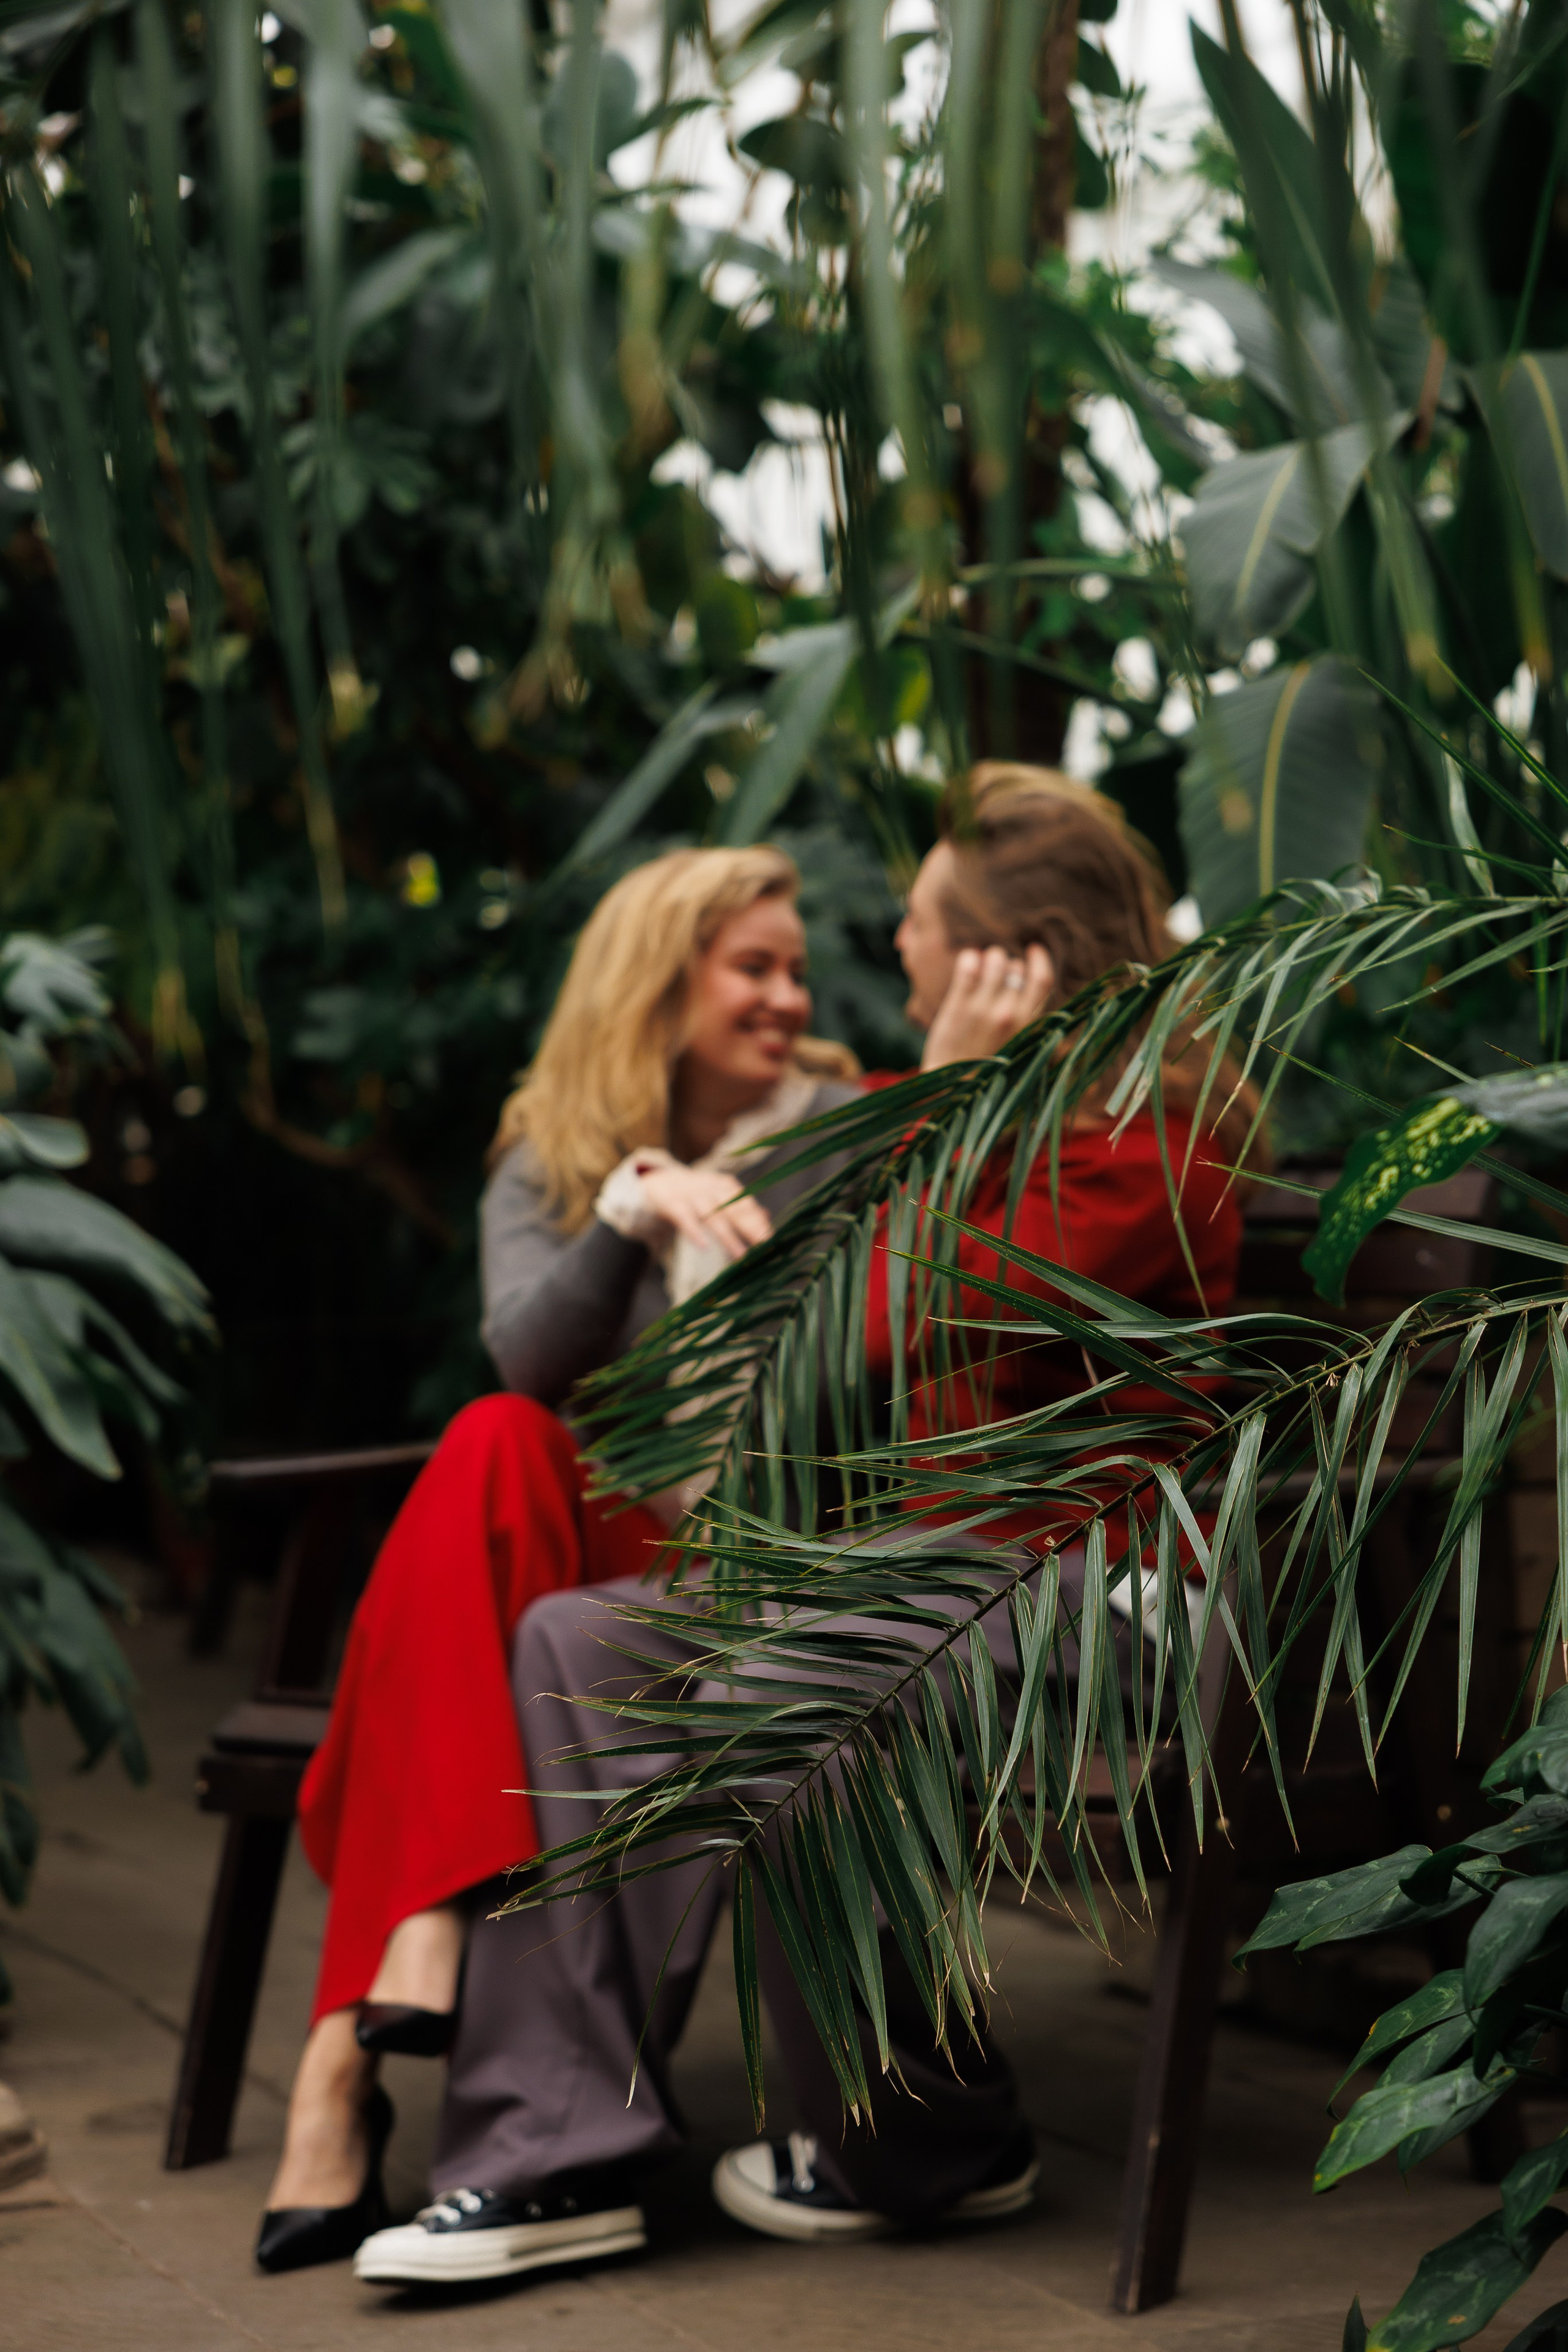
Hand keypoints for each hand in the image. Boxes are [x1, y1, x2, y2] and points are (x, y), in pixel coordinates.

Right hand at [637, 1161, 773, 1261]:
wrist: (657, 1184)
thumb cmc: (695, 1196)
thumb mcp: (719, 1198)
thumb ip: (741, 1208)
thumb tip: (766, 1219)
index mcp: (726, 1185)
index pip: (747, 1205)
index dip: (759, 1223)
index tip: (772, 1241)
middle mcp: (711, 1187)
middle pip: (734, 1209)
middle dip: (750, 1228)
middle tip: (763, 1247)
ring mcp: (690, 1194)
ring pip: (712, 1215)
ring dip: (727, 1236)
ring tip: (740, 1255)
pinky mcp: (671, 1202)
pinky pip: (684, 1218)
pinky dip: (694, 1231)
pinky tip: (704, 1246)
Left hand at [920, 943, 1053, 1070]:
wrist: (953, 1093)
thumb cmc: (989, 1071)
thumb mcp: (1022, 1048)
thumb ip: (1029, 1019)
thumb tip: (1032, 985)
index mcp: (1028, 1026)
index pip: (1043, 979)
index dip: (1039, 959)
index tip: (1033, 950)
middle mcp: (1008, 1015)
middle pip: (1016, 966)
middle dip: (1008, 964)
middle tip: (997, 975)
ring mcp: (982, 1009)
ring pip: (994, 959)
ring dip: (989, 958)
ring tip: (981, 968)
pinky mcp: (957, 1006)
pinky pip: (968, 964)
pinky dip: (969, 958)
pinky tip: (967, 966)